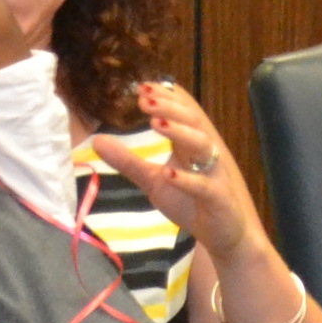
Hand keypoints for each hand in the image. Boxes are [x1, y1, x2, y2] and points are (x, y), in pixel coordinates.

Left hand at [92, 82, 264, 263]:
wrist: (225, 235)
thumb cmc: (191, 202)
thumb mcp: (154, 180)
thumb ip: (128, 161)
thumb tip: (96, 141)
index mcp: (190, 144)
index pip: (182, 112)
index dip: (165, 98)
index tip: (141, 87)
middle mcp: (205, 153)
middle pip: (192, 121)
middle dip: (169, 107)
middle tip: (145, 99)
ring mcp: (214, 175)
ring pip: (203, 146)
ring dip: (180, 133)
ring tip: (155, 125)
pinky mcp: (219, 200)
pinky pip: (206, 187)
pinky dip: (188, 180)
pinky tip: (169, 174)